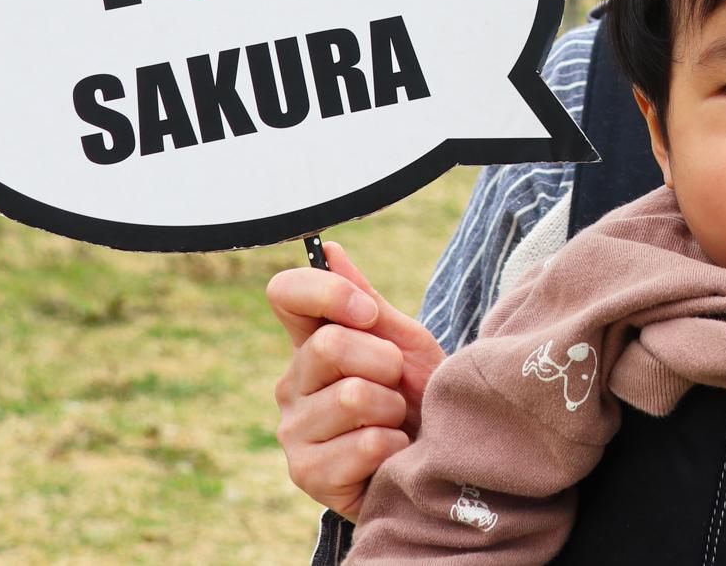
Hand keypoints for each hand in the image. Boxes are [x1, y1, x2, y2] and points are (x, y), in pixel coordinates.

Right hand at [267, 241, 445, 519]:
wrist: (439, 462)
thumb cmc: (419, 399)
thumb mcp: (403, 343)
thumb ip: (367, 301)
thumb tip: (329, 250)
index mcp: (310, 343)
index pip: (286, 293)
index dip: (328, 293)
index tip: (367, 313)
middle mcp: (291, 384)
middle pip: (328, 344)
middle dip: (384, 361)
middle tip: (396, 383)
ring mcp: (293, 431)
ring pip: (351, 396)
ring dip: (393, 409)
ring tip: (394, 422)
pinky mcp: (307, 474)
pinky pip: (365, 443)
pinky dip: (394, 446)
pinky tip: (391, 456)